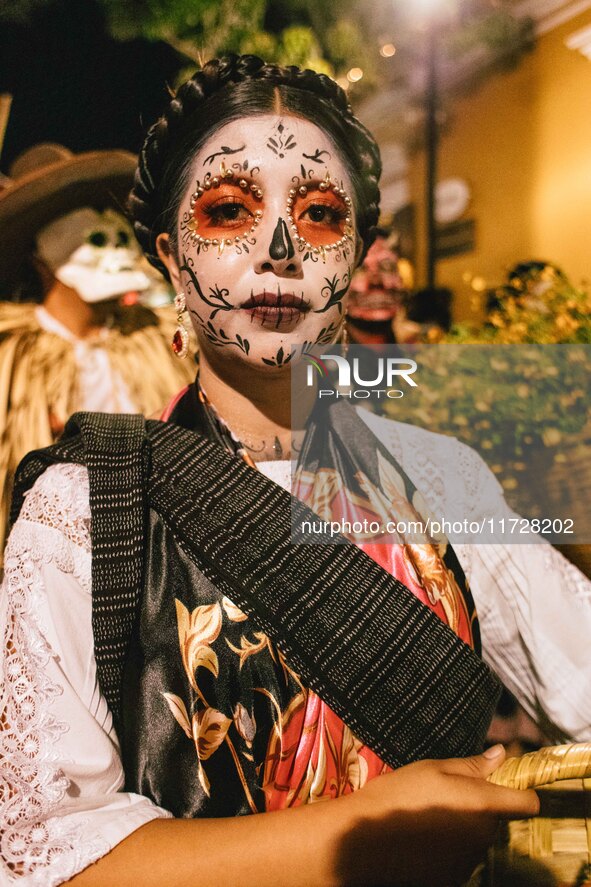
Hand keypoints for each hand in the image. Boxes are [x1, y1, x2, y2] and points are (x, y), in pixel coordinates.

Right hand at [334, 745, 538, 886]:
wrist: (366, 840)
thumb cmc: (400, 794)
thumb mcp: (433, 768)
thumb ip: (472, 765)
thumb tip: (501, 754)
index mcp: (483, 804)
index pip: (527, 802)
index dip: (521, 792)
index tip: (503, 784)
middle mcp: (484, 837)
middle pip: (496, 819)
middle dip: (479, 806)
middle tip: (446, 795)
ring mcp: (470, 861)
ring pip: (477, 838)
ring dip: (463, 828)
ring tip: (430, 817)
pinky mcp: (455, 878)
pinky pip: (461, 857)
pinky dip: (450, 848)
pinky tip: (424, 839)